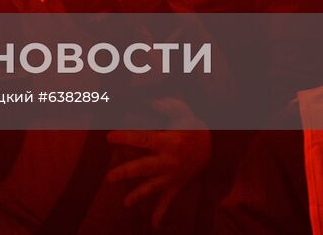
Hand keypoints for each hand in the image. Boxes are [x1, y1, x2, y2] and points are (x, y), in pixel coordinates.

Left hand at [106, 98, 210, 227]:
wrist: (213, 146)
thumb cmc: (191, 125)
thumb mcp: (181, 110)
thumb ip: (164, 105)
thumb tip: (146, 100)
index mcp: (168, 141)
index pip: (142, 139)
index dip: (125, 138)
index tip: (109, 137)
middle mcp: (170, 161)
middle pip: (144, 168)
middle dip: (126, 173)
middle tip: (109, 177)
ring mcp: (173, 175)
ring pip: (153, 187)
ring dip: (138, 195)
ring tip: (125, 203)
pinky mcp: (177, 185)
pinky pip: (169, 201)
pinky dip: (162, 213)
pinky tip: (154, 225)